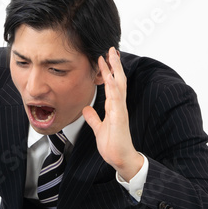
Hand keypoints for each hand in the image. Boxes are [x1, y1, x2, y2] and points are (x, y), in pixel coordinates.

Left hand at [82, 47, 143, 181]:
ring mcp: (120, 111)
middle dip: (114, 64)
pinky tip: (111, 78)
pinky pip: (116, 100)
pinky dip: (114, 88)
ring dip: (115, 71)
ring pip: (119, 86)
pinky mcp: (119, 118)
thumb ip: (93, 118)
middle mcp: (118, 106)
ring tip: (111, 57)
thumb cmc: (113, 145)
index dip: (108, 71)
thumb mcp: (99, 128)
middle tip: (111, 49)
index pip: (112, 84)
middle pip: (118, 80)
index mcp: (114, 107)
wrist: (120, 158)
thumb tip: (87, 108)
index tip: (104, 58)